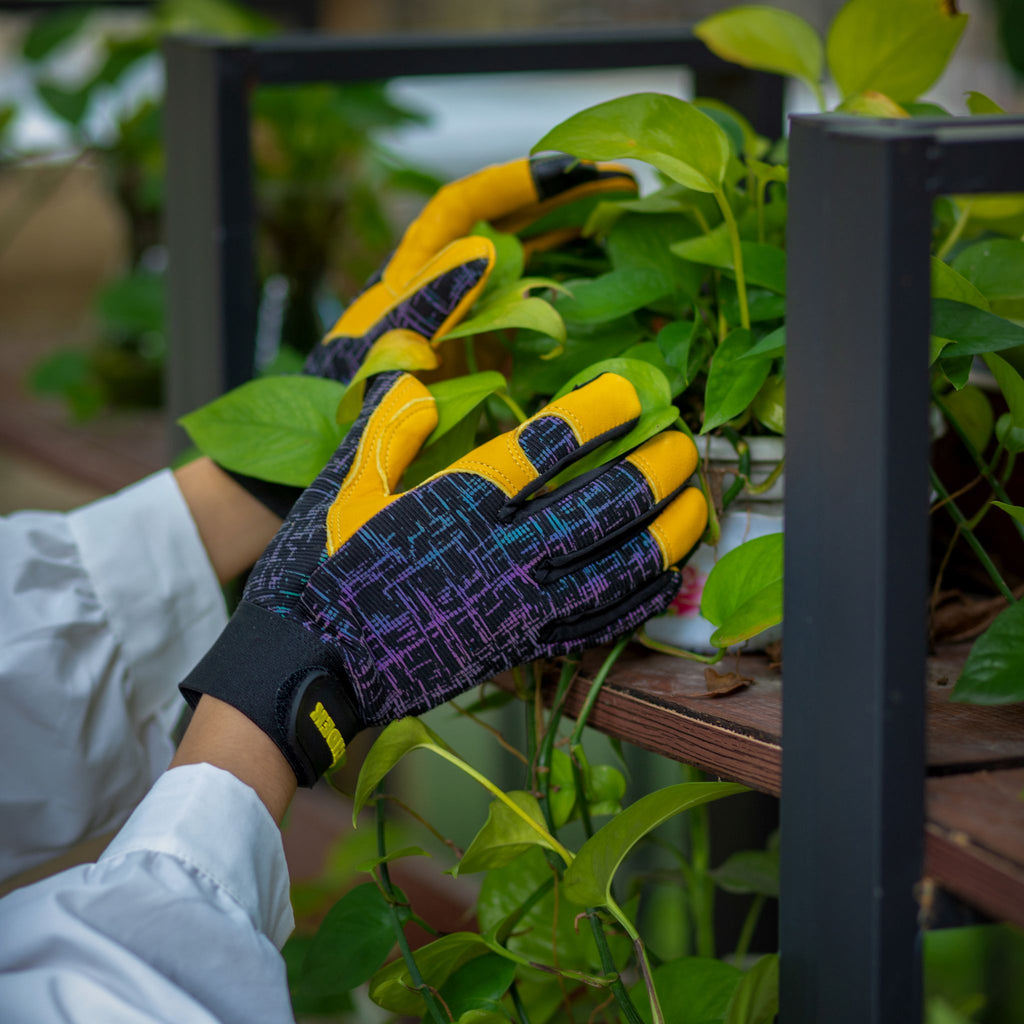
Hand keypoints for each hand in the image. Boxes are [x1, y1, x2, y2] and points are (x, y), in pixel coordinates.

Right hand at [181, 372, 705, 785]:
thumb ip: (387, 429)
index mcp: (457, 502)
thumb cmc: (319, 570)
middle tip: (685, 443)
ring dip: (666, 533)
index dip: (599, 412)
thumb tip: (416, 379)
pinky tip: (668, 576)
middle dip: (654, 469)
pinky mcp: (521, 648)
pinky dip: (640, 598)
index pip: (547, 445)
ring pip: (614, 567)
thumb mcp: (342, 487)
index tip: (633, 392)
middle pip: (601, 505)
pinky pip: (597, 623)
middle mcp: (500, 553)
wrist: (309, 668)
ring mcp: (517, 607)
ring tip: (699, 503)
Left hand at [226, 156, 634, 516]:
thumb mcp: (377, 351)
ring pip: (532, 286)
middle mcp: (446, 304)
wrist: (316, 485)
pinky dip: (581, 331)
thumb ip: (424, 302)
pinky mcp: (488, 383)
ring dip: (581, 265)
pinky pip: (541, 344)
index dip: (514, 182)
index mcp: (412, 283)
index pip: (463, 211)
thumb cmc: (332, 419)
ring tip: (640, 252)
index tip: (573, 167)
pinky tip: (623, 330)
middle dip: (566, 213)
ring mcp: (470, 342)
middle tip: (627, 197)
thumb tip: (480, 250)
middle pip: (511, 238)